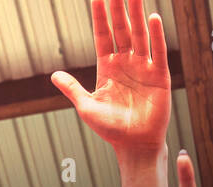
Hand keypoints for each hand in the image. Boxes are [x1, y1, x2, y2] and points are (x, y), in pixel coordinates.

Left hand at [50, 0, 169, 153]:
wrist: (134, 146)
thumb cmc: (111, 129)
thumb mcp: (87, 108)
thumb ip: (73, 89)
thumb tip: (54, 75)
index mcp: (108, 67)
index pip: (103, 35)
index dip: (100, 16)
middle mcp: (126, 63)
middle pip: (122, 28)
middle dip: (119, 7)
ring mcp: (143, 68)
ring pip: (140, 35)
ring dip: (137, 14)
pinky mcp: (159, 77)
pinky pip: (158, 52)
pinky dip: (156, 36)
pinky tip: (153, 18)